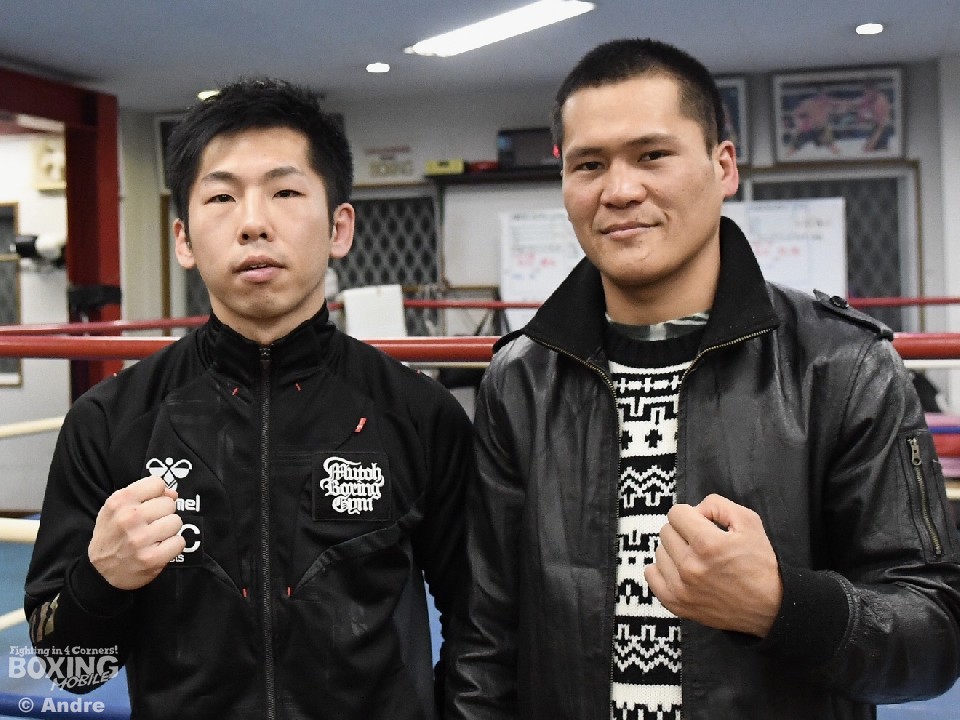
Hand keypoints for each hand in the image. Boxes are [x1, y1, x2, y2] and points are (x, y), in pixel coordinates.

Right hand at [88, 476, 185, 589]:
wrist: (100, 571)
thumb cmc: (112, 535)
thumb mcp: (117, 508)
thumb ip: (144, 494)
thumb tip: (173, 493)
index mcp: (119, 501)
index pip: (157, 483)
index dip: (158, 494)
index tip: (150, 504)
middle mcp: (129, 518)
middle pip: (169, 503)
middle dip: (164, 513)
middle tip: (151, 524)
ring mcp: (140, 539)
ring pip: (176, 522)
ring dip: (169, 530)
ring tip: (155, 536)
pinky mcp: (151, 558)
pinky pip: (179, 542)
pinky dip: (173, 546)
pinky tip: (160, 548)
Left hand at [644, 493, 782, 636]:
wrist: (771, 607)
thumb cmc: (760, 563)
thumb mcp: (749, 522)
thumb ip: (717, 505)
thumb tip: (694, 509)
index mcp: (707, 543)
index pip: (676, 513)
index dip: (691, 515)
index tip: (703, 524)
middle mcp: (690, 566)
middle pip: (666, 531)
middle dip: (683, 531)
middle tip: (702, 542)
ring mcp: (680, 587)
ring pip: (659, 552)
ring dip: (674, 551)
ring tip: (695, 558)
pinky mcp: (676, 604)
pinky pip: (651, 575)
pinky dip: (662, 569)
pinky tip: (679, 570)